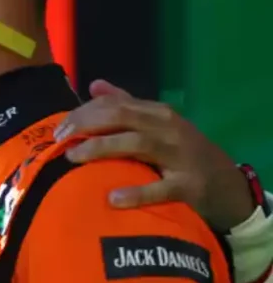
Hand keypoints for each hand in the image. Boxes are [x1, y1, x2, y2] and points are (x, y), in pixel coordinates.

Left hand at [57, 79, 253, 231]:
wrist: (225, 182)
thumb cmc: (181, 153)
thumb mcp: (156, 125)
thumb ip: (125, 105)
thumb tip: (94, 84)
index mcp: (157, 114)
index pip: (115, 104)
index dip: (83, 113)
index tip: (57, 129)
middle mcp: (168, 129)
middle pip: (123, 117)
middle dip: (86, 125)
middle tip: (59, 141)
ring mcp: (180, 155)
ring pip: (138, 144)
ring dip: (102, 148)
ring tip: (73, 158)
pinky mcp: (188, 185)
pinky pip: (160, 188)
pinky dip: (136, 193)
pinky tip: (113, 198)